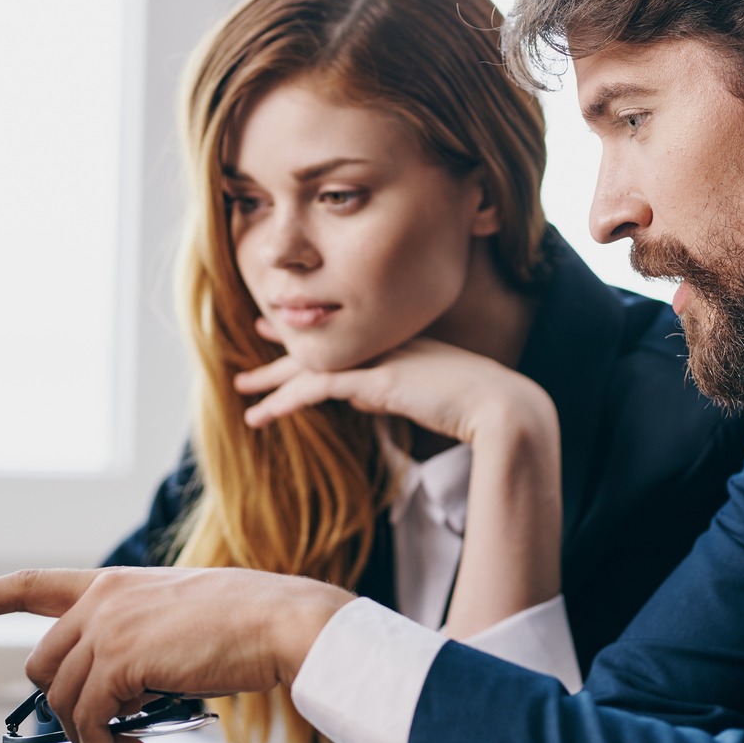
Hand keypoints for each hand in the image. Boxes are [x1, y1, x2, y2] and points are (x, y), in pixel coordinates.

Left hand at [0, 566, 352, 742]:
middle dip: (66, 714)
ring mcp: (107, 625)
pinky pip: (89, 721)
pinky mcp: (120, 658)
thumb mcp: (174, 626)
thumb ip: (132, 649)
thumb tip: (109, 705)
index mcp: (112, 584)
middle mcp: (101, 598)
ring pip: (63, 700)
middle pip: (43, 666)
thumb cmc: (244, 628)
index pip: (29, 584)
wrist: (280, 622)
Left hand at [235, 333, 555, 448]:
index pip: (343, 335)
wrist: (501, 406)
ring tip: (242, 394)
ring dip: (272, 382)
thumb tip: (361, 397)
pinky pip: (318, 388)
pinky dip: (287, 400)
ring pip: (311, 366)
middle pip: (319, 344)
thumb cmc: (474, 404)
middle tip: (250, 350)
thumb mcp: (422, 394)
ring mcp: (378, 358)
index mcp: (394, 341)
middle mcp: (381, 342)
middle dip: (280, 350)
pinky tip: (264, 414)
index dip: (309, 332)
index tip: (280, 328)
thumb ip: (388, 391)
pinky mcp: (375, 379)